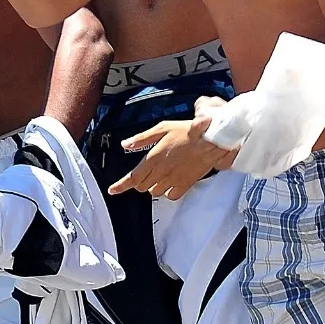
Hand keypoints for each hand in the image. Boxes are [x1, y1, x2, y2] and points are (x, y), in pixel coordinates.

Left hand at [108, 116, 229, 199]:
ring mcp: (174, 180)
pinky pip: (171, 195)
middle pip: (142, 186)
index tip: (113, 190)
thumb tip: (126, 145)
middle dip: (140, 181)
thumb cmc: (188, 131)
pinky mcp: (186, 184)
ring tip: (160, 173)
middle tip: (146, 171)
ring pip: (155, 192)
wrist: (211, 139)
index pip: (132, 178)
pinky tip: (171, 181)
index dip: (120, 186)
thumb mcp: (162, 128)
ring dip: (153, 185)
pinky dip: (168, 191)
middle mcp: (162, 172)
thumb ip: (142, 139)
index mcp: (153, 158)